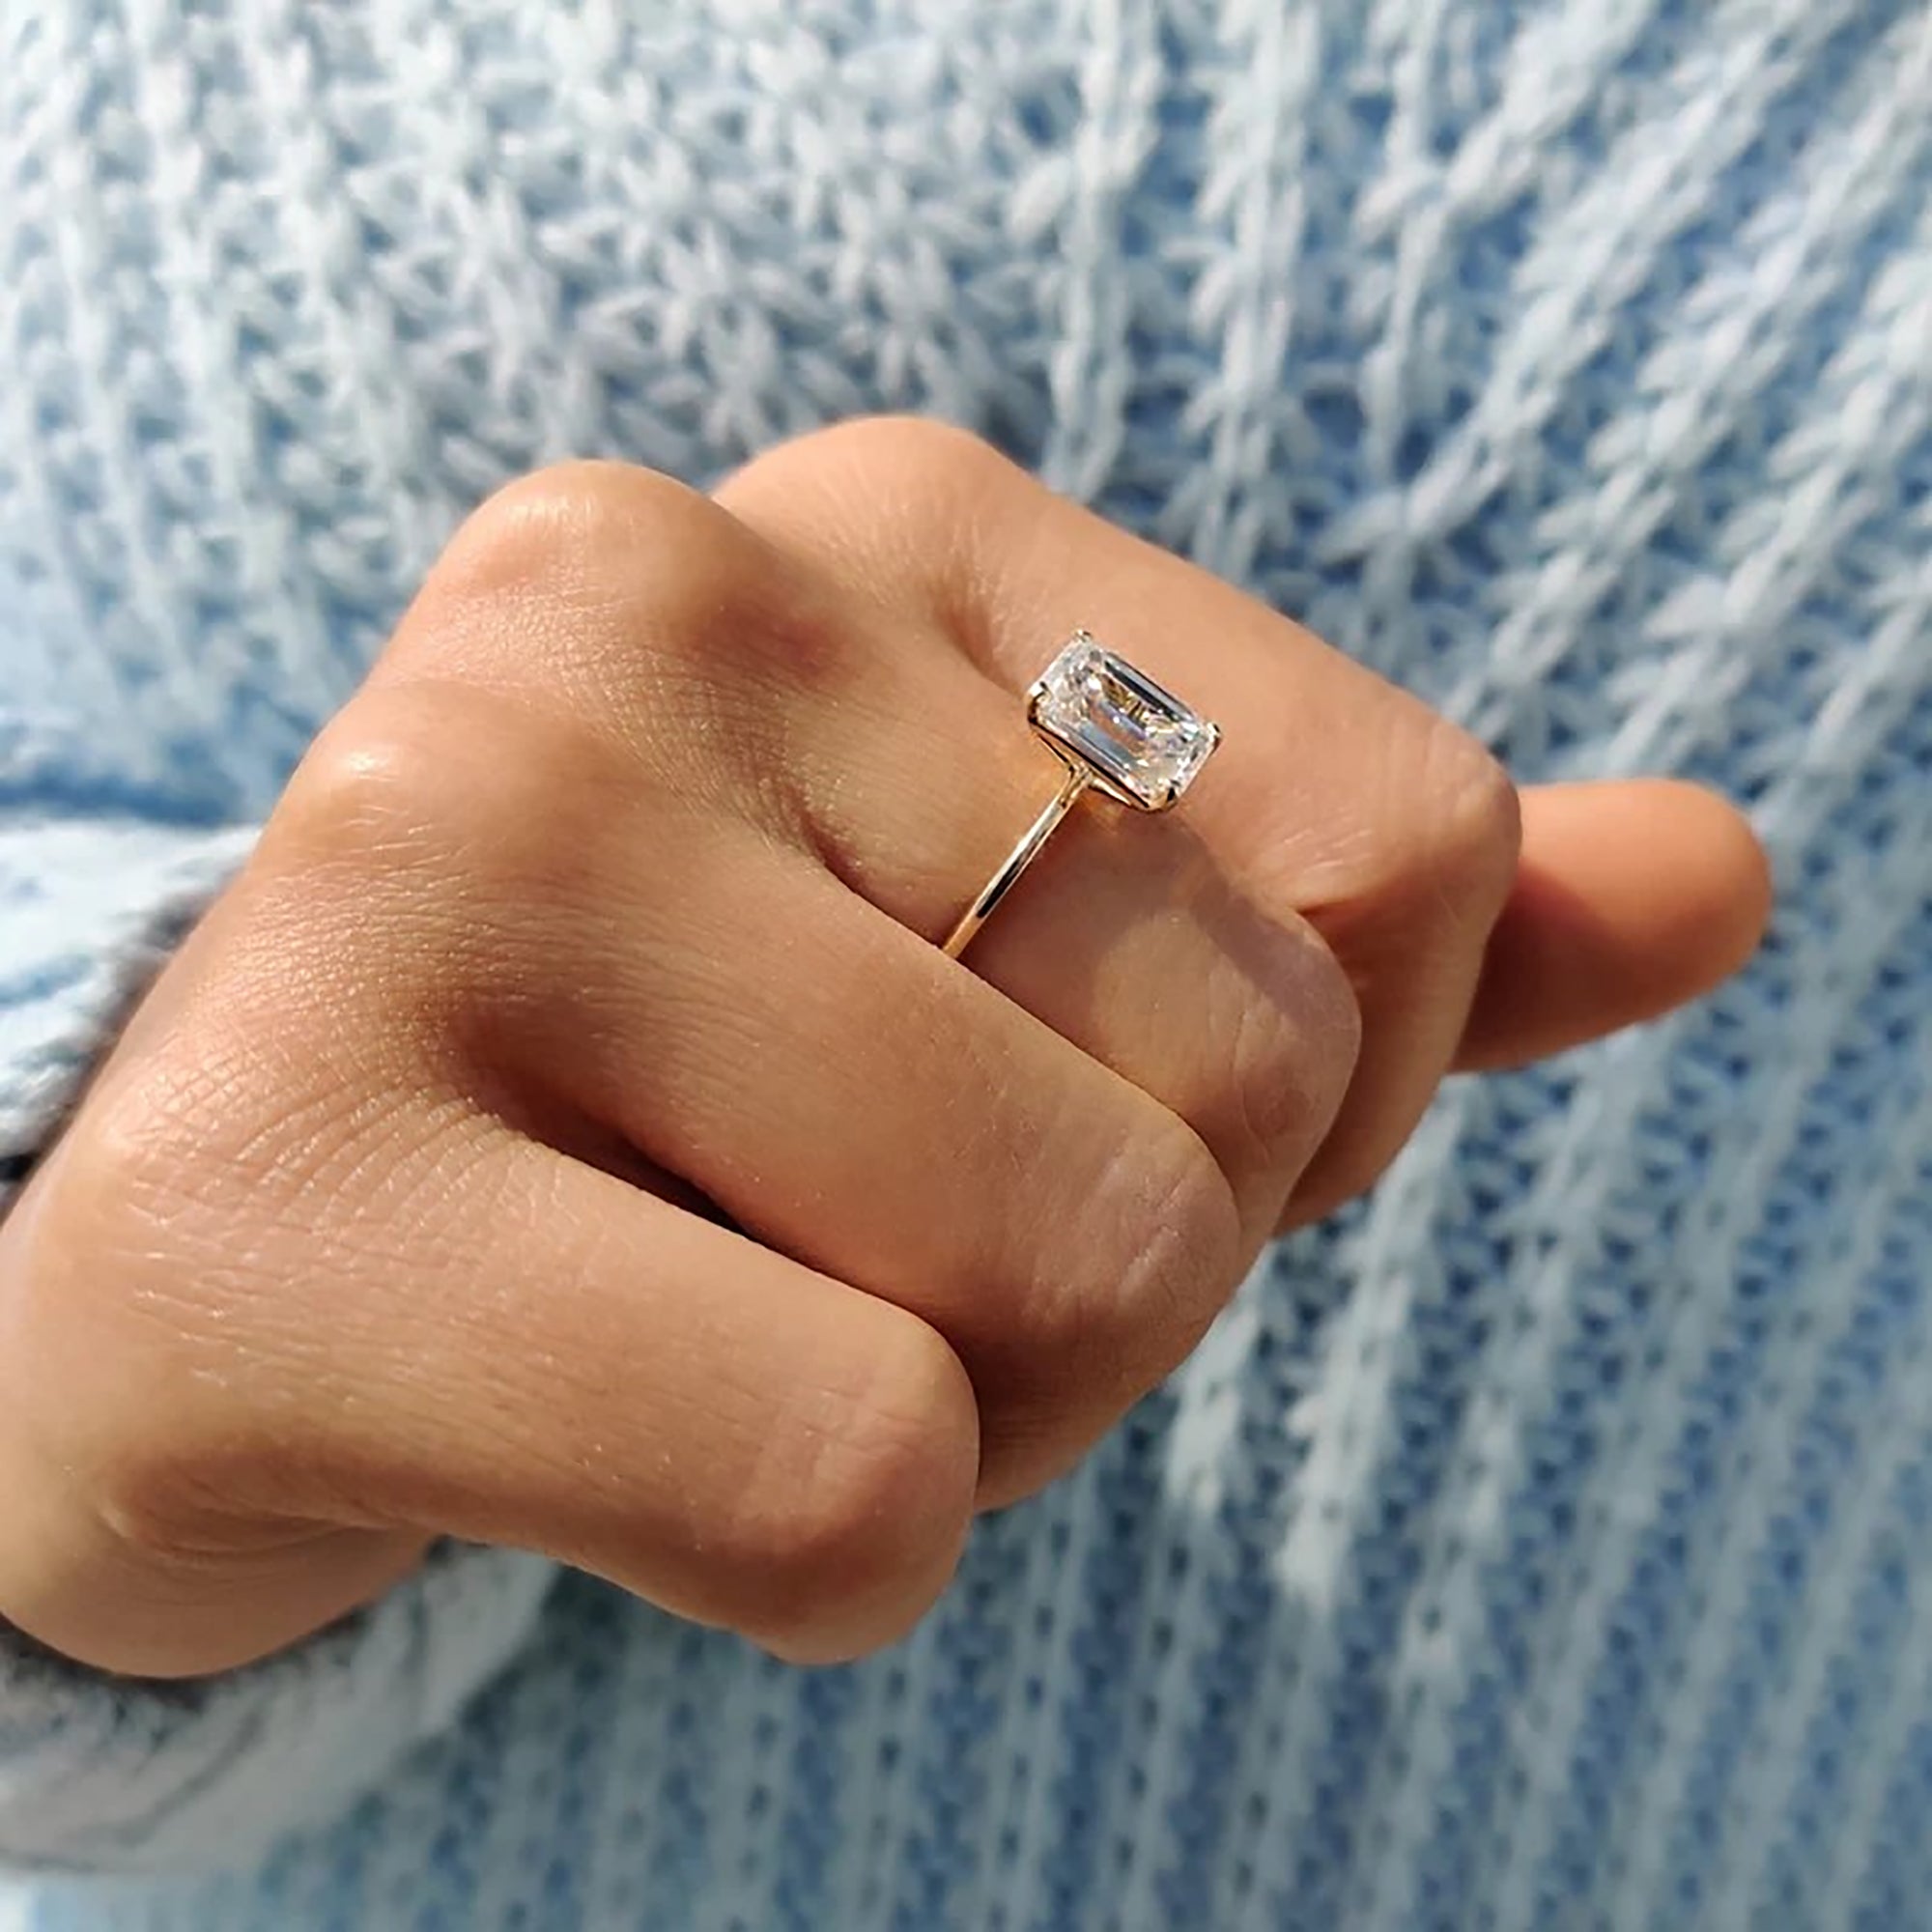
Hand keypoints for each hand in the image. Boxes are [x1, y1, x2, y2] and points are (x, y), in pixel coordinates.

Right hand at [0, 420, 1768, 1677]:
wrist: (220, 1267)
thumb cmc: (675, 1109)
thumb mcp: (1041, 942)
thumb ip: (1375, 920)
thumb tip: (1725, 879)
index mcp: (864, 514)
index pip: (1404, 842)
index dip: (1291, 1083)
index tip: (1023, 1089)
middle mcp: (641, 610)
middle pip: (1255, 1077)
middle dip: (1111, 1271)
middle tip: (824, 1234)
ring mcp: (443, 865)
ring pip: (1081, 1287)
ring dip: (970, 1413)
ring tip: (697, 1313)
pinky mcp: (281, 1199)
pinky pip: (848, 1484)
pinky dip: (788, 1554)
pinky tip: (564, 1432)